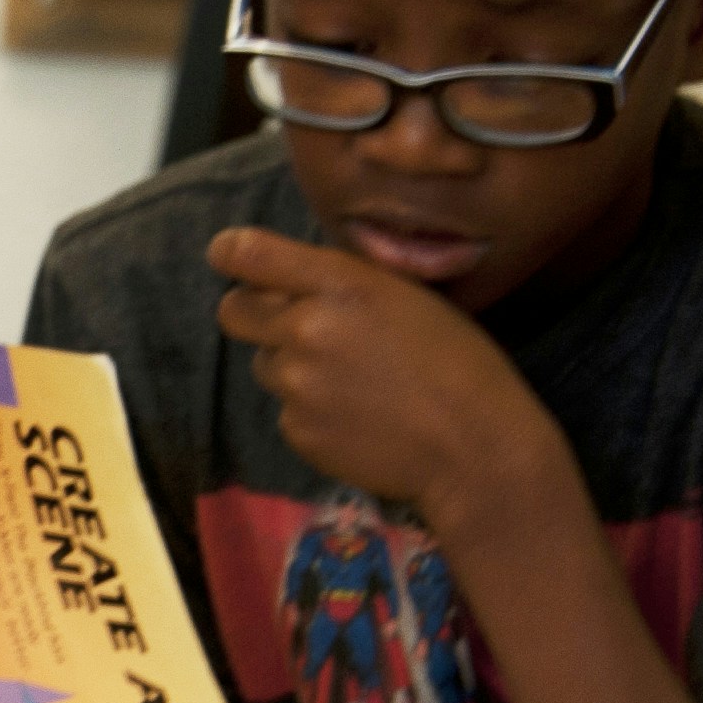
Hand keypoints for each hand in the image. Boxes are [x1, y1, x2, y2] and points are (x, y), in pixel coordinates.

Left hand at [208, 227, 563, 529]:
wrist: (473, 447)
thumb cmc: (459, 364)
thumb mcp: (409, 297)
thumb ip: (344, 282)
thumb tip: (295, 278)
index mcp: (340, 284)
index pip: (248, 254)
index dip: (231, 254)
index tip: (229, 258)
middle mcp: (305, 328)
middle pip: (233, 311)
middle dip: (254, 314)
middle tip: (294, 327)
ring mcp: (295, 383)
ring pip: (263, 363)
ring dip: (290, 366)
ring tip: (351, 382)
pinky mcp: (295, 429)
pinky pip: (284, 410)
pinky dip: (310, 412)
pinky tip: (357, 417)